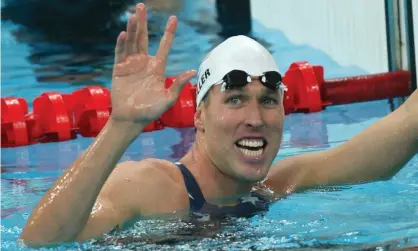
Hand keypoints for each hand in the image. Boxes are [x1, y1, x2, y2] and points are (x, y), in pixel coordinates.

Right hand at [110, 3, 195, 125]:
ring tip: (133, 15)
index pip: (164, 46)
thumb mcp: (167, 99)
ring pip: (131, 42)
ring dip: (132, 29)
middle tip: (142, 6)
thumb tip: (192, 71)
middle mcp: (144, 63)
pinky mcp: (119, 69)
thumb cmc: (151, 111)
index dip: (168, 33)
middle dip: (142, 22)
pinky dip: (121, 44)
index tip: (173, 18)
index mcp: (157, 68)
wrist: (131, 119)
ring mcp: (130, 65)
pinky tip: (124, 34)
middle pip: (143, 38)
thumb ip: (177, 85)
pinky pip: (120, 53)